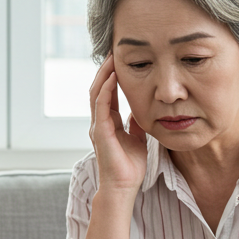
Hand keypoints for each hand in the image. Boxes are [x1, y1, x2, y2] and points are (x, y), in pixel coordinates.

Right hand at [88, 57, 148, 194]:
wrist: (124, 187)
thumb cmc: (130, 167)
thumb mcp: (138, 139)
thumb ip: (136, 124)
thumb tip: (141, 110)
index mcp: (108, 123)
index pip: (107, 93)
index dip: (112, 76)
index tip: (120, 59)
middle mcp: (100, 122)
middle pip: (99, 89)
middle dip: (105, 69)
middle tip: (113, 51)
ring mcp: (98, 127)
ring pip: (96, 94)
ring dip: (103, 75)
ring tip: (111, 58)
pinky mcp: (100, 133)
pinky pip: (100, 107)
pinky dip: (105, 90)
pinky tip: (113, 77)